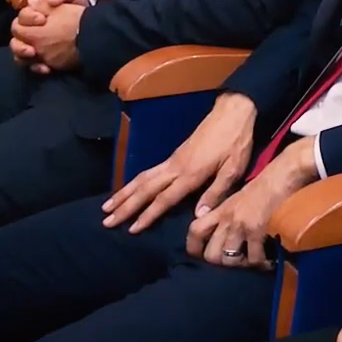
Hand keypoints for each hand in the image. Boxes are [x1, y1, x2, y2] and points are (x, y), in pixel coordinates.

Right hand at [10, 0, 87, 72]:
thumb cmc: (77, 6)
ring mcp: (35, 45)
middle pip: (16, 35)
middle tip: (33, 43)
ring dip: (22, 54)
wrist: (92, 23)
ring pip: (18, 51)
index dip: (28, 17)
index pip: (22, 16)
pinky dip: (37, 67)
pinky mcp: (43, 58)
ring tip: (34, 55)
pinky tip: (46, 68)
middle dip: (21, 40)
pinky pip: (32, 65)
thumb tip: (50, 0)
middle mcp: (30, 30)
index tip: (42, 18)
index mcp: (34, 14)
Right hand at [103, 91, 257, 232]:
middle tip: (105, 221)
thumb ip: (216, 191)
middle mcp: (176, 166)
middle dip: (125, 206)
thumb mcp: (234, 168)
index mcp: (191, 173)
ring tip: (106, 207)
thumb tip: (198, 215)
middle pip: (145, 189)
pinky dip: (134, 182)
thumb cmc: (237, 141)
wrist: (233, 111)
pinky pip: (149, 171)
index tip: (130, 229)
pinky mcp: (174, 154)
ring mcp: (173, 159)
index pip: (164, 199)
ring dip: (124, 193)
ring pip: (142, 178)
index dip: (147, 215)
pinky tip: (129, 190)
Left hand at [184, 136, 318, 268]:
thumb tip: (226, 234)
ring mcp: (240, 225)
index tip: (203, 256)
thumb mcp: (241, 196)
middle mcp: (227, 218)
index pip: (195, 231)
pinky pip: (253, 258)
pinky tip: (268, 261)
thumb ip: (229, 214)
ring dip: (241, 265)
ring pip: (228, 259)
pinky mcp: (256, 230)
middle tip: (237, 261)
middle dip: (223, 263)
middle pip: (210, 254)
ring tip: (253, 261)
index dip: (194, 248)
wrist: (284, 173)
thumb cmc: (267, 182)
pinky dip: (261, 263)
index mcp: (221, 209)